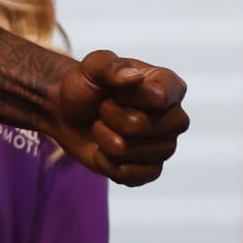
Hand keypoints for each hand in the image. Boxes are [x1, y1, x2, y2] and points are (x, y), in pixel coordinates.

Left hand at [48, 49, 188, 186]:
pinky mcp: (151, 170)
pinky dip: (106, 162)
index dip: (128, 96)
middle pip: (141, 126)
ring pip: (128, 151)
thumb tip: (134, 78)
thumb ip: (110, 65)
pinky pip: (130, 176)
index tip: (115, 91)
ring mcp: (165, 147)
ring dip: (104, 138)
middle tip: (105, 108)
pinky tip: (103, 150)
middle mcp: (175, 117)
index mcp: (169, 85)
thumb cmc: (86, 84)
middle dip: (110, 117)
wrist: (68, 112)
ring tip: (104, 126)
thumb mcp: (92, 66)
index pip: (160, 97)